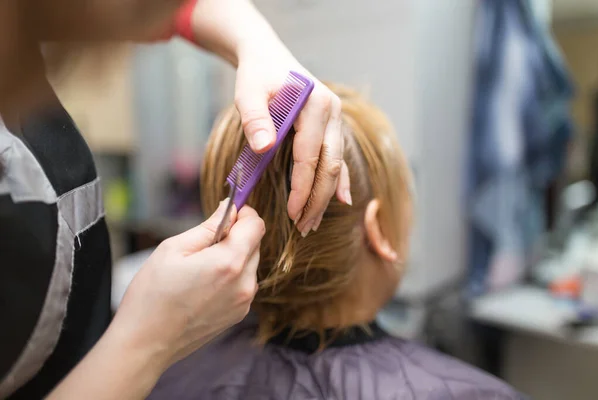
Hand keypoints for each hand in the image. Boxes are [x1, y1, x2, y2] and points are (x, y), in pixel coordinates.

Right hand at [112, 201, 264, 366]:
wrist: (145, 343)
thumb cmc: (152, 295)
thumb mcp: (173, 249)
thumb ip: (208, 226)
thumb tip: (230, 209)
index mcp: (229, 262)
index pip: (256, 225)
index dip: (243, 214)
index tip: (227, 214)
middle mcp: (244, 283)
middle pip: (254, 244)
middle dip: (235, 236)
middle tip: (203, 244)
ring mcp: (244, 302)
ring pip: (249, 264)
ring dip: (233, 257)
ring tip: (200, 268)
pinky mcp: (239, 315)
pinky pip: (243, 284)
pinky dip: (231, 277)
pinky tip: (204, 285)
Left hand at [234, 42, 351, 236]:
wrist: (267, 56)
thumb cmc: (257, 75)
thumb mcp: (248, 92)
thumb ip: (255, 119)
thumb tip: (264, 148)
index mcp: (316, 105)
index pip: (310, 156)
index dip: (302, 187)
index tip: (291, 212)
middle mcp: (333, 113)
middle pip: (330, 166)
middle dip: (317, 200)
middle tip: (302, 226)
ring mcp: (336, 120)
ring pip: (336, 166)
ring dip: (326, 196)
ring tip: (312, 223)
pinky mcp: (332, 127)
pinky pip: (338, 158)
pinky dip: (339, 181)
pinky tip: (342, 200)